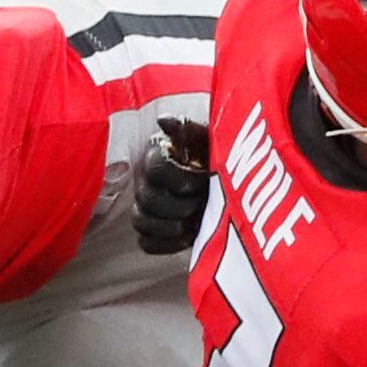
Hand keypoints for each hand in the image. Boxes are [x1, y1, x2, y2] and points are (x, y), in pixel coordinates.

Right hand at [133, 117, 211, 255]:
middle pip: (147, 199)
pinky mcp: (149, 231)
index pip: (155, 169)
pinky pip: (146, 243)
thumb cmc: (216, 156)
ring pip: (142, 222)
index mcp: (156, 156)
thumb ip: (189, 129)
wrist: (223, 182)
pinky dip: (167, 244)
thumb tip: (164, 121)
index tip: (204, 179)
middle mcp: (144, 181)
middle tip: (203, 204)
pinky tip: (188, 238)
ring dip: (173, 227)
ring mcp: (143, 207)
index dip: (181, 178)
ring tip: (198, 223)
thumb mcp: (209, 137)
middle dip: (179, 206)